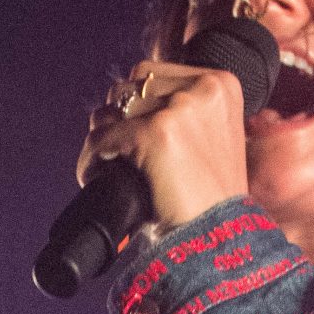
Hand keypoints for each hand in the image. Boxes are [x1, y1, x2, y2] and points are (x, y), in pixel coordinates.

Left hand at [75, 58, 249, 231]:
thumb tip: (132, 107)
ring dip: (103, 136)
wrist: (221, 238)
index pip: (156, 75)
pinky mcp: (156, 132)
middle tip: (116, 150)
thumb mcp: (213, 143)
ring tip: (106, 164)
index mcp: (222, 85)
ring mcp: (180, 108)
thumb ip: (188, 117)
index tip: (132, 130)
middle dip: (118, 115)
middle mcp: (204, 88)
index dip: (137, 104)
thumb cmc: (214, 202)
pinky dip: (92, 160)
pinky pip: (102, 139)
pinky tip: (94, 176)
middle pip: (133, 84)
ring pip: (112, 109)